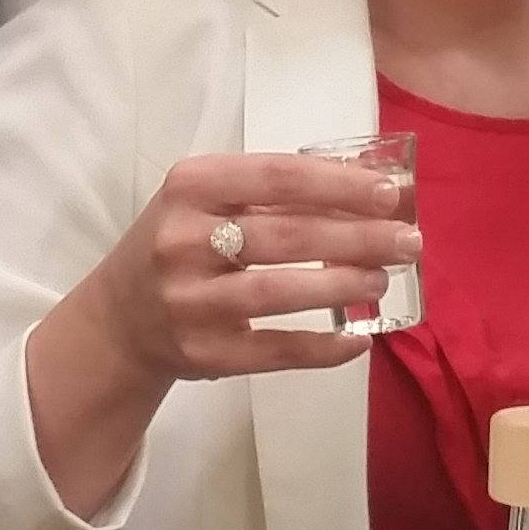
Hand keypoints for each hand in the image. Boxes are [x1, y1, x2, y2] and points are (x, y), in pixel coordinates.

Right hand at [23, 151, 418, 516]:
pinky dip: (323, 347)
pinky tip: (358, 338)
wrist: (120, 319)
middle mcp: (182, 240)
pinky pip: (275, 351)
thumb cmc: (182, 244)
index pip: (276, 176)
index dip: (339, 185)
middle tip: (408, 241)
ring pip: (279, 292)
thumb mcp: (209, 200)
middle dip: (358, 237)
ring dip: (342, 285)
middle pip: (285, 235)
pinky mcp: (204, 353)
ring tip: (382, 280)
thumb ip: (275, 191)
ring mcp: (190, 301)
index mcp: (190, 186)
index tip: (390, 192)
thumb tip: (370, 185)